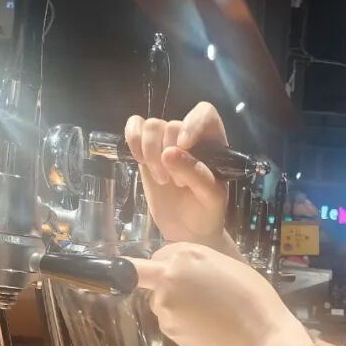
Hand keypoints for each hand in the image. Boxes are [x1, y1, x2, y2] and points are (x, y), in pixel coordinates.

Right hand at [124, 101, 228, 246]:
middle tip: (178, 183)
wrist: (187, 231)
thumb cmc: (206, 212)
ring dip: (151, 153)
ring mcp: (165, 142)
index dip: (192, 123)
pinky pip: (135, 127)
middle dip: (169, 154)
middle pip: (171, 125)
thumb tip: (168, 153)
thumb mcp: (211, 197)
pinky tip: (140, 160)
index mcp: (213, 143)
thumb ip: (195, 173)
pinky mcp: (146, 150)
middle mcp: (189, 137)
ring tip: (162, 179)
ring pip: (151, 126)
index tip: (184, 145)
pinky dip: (133, 138)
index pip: (204, 114)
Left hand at [130, 242, 312, 345]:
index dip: (170, 266)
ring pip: (160, 303)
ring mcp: (165, 304)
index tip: (186, 276)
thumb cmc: (253, 297)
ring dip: (175, 307)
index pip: (159, 256)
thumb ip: (199, 266)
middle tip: (195, 298)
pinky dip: (182, 326)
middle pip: (152, 279)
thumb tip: (185, 273)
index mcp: (186, 254)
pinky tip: (204, 328)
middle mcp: (169, 275)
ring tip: (205, 315)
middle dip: (166, 286)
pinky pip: (169, 323)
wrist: (259, 334)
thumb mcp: (227, 266)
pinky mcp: (168, 328)